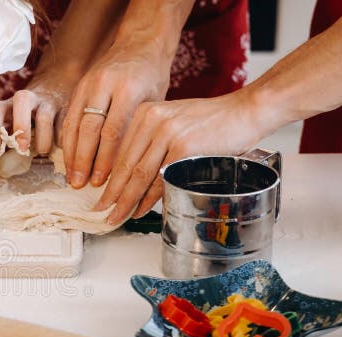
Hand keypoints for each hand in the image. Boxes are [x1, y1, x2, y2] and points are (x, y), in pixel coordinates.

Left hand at [0, 74, 73, 157]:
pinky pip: (64, 123)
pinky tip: (59, 147)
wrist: (56, 85)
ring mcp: (48, 101)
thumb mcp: (12, 118)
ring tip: (43, 152)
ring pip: (45, 116)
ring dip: (43, 138)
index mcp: (9, 103)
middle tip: (22, 149)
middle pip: (22, 101)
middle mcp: (28, 98)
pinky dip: (61, 139)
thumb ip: (1, 134)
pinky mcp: (66, 107)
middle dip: (21, 126)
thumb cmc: (27, 114)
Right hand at [61, 39, 171, 188]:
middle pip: (89, 130)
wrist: (140, 43)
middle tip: (80, 184)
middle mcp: (104, 85)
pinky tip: (69, 159)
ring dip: (72, 154)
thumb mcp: (153, 102)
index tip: (102, 181)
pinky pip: (68, 118)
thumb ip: (138, 131)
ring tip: (72, 177)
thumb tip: (128, 170)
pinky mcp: (78, 87)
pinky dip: (67, 141)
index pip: (112, 132)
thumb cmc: (152, 77)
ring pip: (74, 125)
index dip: (105, 160)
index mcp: (128, 89)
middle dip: (84, 161)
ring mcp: (87, 84)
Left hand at [96, 91, 264, 223]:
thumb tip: (129, 177)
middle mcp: (152, 120)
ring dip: (126, 200)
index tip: (100, 194)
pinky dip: (149, 198)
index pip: (119, 151)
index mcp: (144, 113)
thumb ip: (150, 144)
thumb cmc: (211, 121)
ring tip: (116, 216)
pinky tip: (139, 209)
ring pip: (139, 175)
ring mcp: (168, 133)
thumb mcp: (172, 123)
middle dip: (112, 193)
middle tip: (100, 211)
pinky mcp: (183, 147)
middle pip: (125, 165)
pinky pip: (160, 179)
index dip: (108, 178)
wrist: (246, 111)